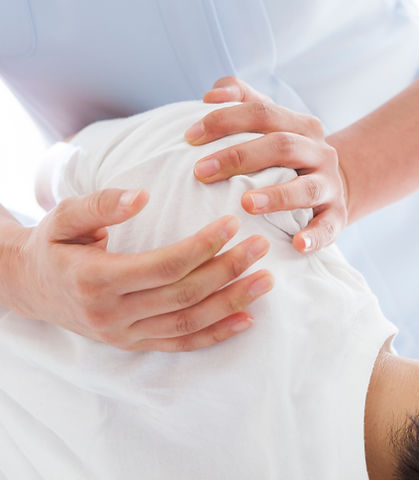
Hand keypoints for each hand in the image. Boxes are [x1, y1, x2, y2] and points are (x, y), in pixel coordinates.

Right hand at [6, 188, 272, 351]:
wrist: (30, 286)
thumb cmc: (52, 245)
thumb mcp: (64, 217)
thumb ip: (101, 205)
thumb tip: (142, 196)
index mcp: (96, 278)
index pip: (163, 265)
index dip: (203, 246)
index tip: (233, 223)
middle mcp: (112, 314)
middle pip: (183, 295)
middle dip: (227, 271)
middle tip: (261, 246)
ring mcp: (124, 334)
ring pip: (188, 323)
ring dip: (231, 303)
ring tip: (265, 280)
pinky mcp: (133, 343)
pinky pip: (180, 344)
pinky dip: (215, 334)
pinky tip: (245, 319)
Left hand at [184, 76, 347, 252]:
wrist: (331, 185)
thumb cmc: (285, 155)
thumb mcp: (271, 124)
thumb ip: (242, 100)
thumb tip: (211, 95)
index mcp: (299, 125)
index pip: (262, 112)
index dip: (225, 120)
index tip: (189, 137)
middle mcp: (318, 151)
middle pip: (281, 146)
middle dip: (239, 157)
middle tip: (202, 171)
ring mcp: (329, 184)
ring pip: (306, 188)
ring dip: (276, 196)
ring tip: (246, 204)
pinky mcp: (337, 215)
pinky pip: (329, 227)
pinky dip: (315, 236)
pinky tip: (297, 244)